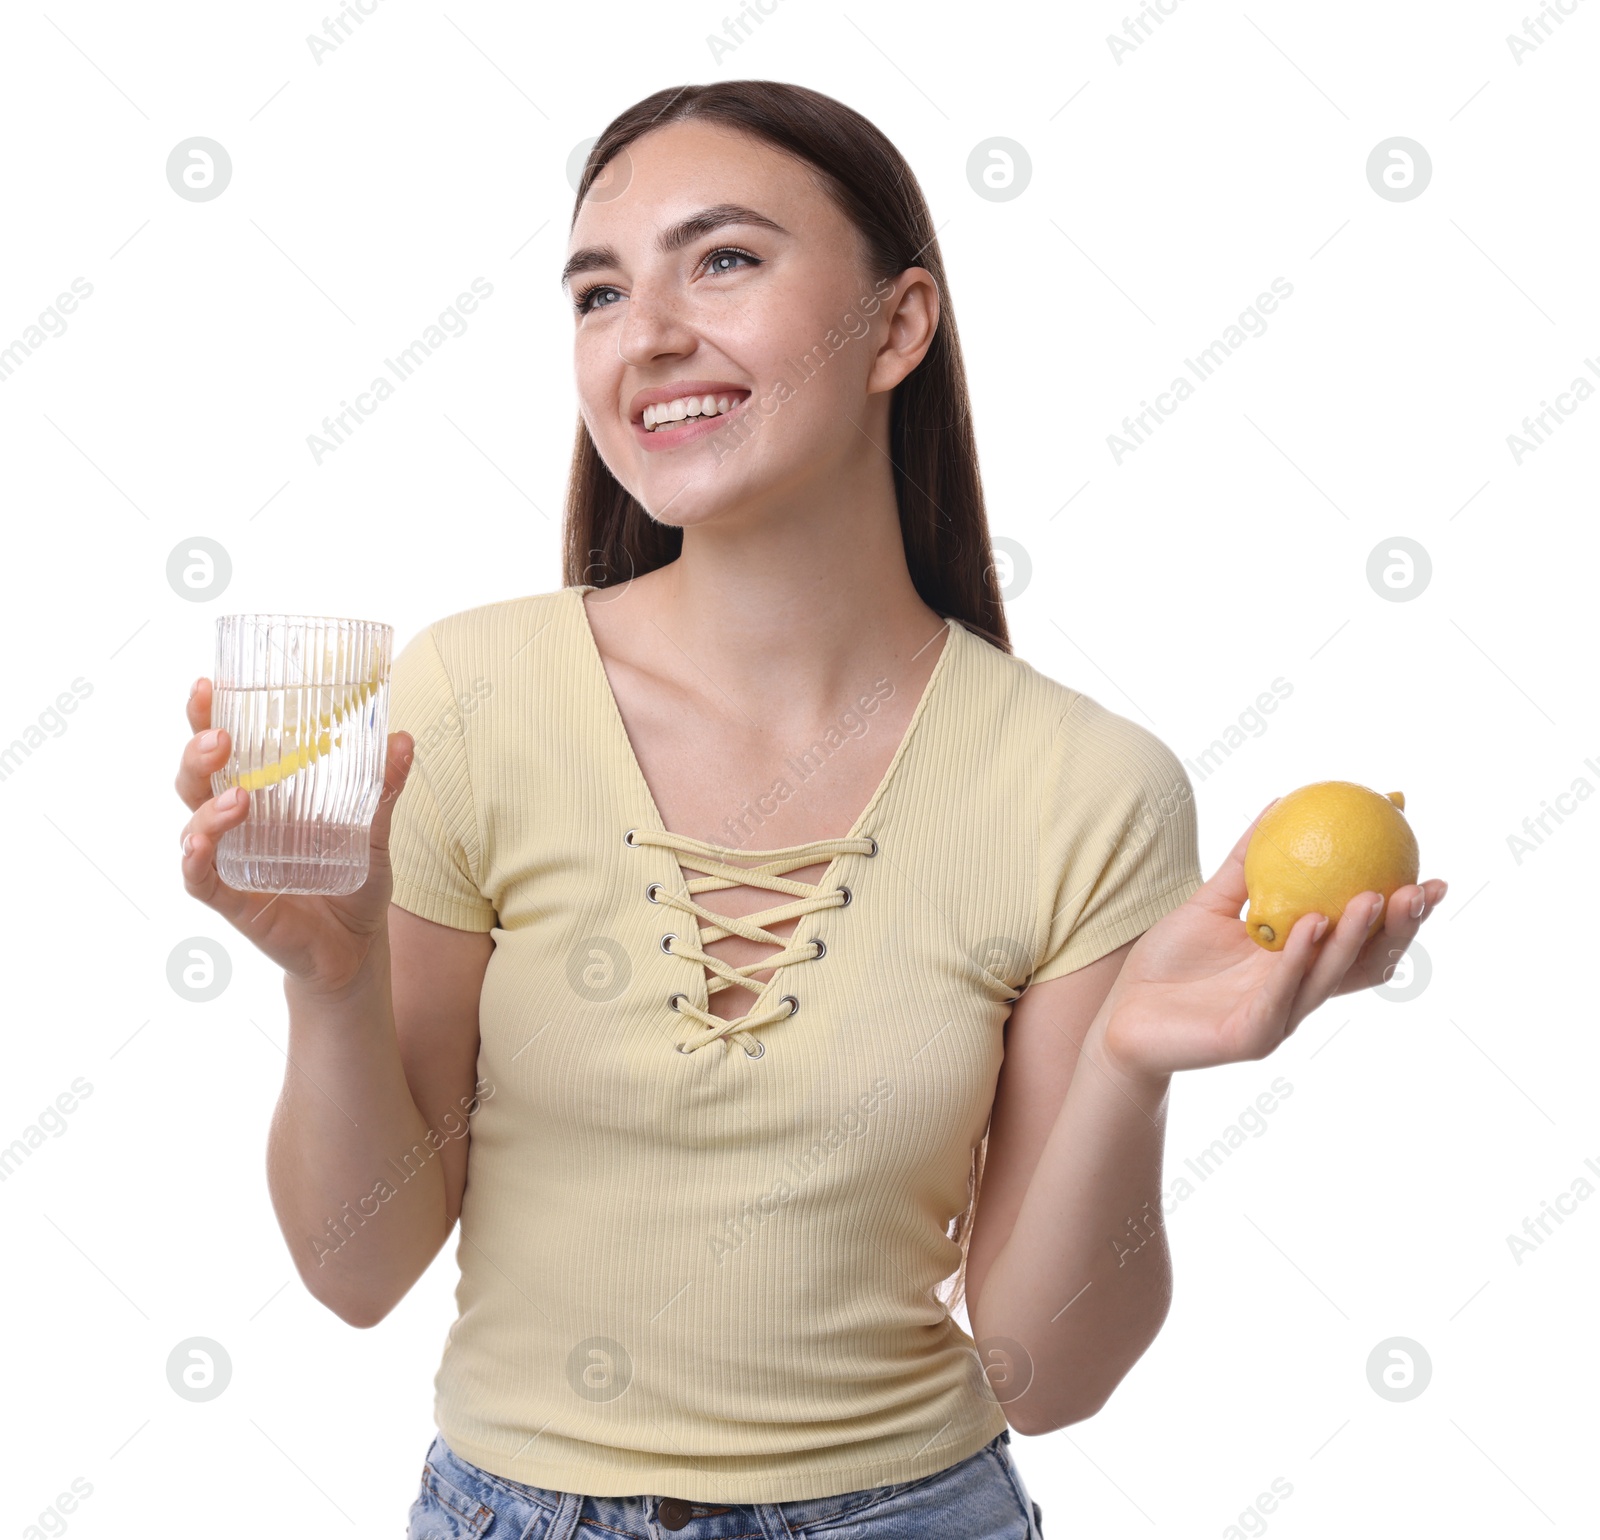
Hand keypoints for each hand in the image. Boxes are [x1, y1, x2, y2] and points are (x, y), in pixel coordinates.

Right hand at [176, 675, 416, 994]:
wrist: (357, 947)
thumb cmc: (354, 880)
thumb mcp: (375, 831)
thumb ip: (383, 789)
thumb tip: (403, 738)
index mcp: (264, 795)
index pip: (226, 749)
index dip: (209, 716)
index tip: (209, 684)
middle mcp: (236, 824)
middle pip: (196, 778)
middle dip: (198, 751)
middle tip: (220, 736)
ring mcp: (230, 862)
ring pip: (193, 825)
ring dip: (207, 806)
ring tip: (239, 796)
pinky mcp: (233, 901)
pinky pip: (201, 879)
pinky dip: (196, 861)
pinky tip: (200, 846)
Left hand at [1095, 798, 1448, 1078]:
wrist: (1123, 1014)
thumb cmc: (1168, 963)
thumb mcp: (1210, 903)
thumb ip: (1247, 863)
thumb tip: (1280, 804)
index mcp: (1298, 964)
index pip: (1363, 941)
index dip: (1400, 915)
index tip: (1430, 876)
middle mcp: (1299, 993)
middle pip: (1364, 963)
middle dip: (1398, 929)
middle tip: (1419, 888)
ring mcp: (1279, 1018)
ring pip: (1327, 977)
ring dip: (1353, 937)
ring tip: (1372, 897)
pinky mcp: (1250, 1037)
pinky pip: (1279, 996)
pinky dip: (1297, 961)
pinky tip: (1311, 927)